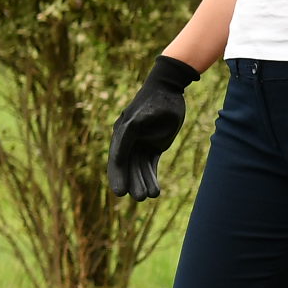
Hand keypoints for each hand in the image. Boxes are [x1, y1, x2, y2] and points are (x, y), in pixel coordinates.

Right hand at [106, 54, 197, 200]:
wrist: (168, 89)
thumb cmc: (160, 100)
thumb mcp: (149, 112)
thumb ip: (136, 125)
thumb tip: (125, 134)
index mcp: (124, 130)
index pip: (119, 157)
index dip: (119, 175)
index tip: (119, 192)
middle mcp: (128, 139)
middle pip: (128, 165)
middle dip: (132, 182)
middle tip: (139, 198)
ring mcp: (140, 142)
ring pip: (139, 167)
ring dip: (144, 181)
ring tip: (151, 197)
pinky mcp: (152, 145)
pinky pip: (149, 164)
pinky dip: (151, 176)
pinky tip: (156, 189)